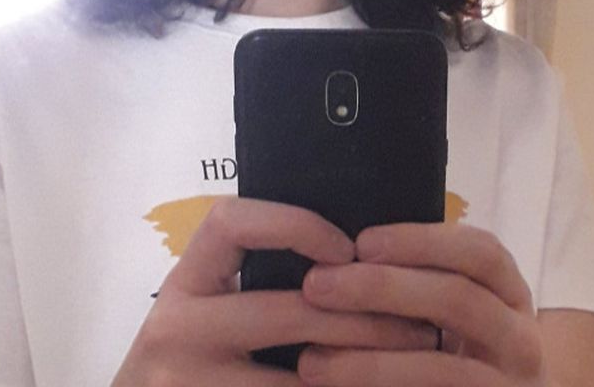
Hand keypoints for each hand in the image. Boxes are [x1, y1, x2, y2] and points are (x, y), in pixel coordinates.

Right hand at [111, 198, 437, 385]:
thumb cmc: (192, 361)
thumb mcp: (208, 311)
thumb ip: (256, 280)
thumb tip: (357, 252)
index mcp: (183, 285)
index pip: (230, 223)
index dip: (295, 225)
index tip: (348, 249)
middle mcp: (174, 332)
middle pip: (286, 310)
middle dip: (365, 318)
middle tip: (419, 324)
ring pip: (300, 380)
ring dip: (365, 370)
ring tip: (414, 364)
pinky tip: (368, 386)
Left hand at [296, 223, 547, 386]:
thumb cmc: (462, 356)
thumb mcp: (460, 315)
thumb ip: (423, 282)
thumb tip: (345, 255)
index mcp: (512, 294)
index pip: (479, 252)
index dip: (422, 242)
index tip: (362, 242)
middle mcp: (523, 340)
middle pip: (458, 299)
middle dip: (383, 289)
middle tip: (318, 286)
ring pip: (442, 370)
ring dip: (371, 362)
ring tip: (311, 360)